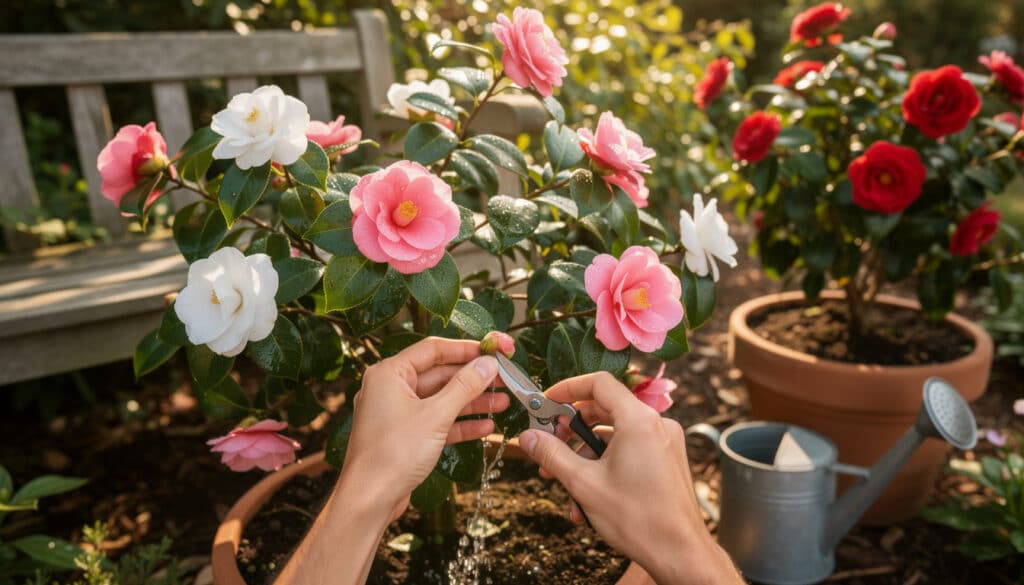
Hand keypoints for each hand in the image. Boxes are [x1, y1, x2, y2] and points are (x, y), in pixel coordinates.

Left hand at [342, 336, 508, 517]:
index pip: (433, 350)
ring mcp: (398, 414)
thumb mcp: (435, 415)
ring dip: (472, 401)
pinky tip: (486, 427)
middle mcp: (391, 389)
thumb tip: (488, 364)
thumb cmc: (392, 454)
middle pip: (439, 375)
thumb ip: (464, 386)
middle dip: (474, 378)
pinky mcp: (406, 436)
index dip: (466, 349)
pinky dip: (460, 423)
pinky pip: (437, 422)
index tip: (494, 350)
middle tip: (505, 378)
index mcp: (389, 374)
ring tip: (504, 402)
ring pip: (441, 400)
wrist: (369, 501)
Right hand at [516, 372, 741, 584]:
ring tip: (564, 484)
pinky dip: (605, 465)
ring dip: (585, 456)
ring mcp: (664, 442)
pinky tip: (587, 496)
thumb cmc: (639, 519)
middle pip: (604, 409)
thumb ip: (552, 455)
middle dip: (571, 430)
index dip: (568, 388)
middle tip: (548, 447)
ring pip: (614, 435)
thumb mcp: (584, 484)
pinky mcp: (666, 459)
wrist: (680, 554)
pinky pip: (629, 450)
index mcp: (639, 420)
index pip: (598, 383)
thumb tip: (528, 438)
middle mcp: (656, 424)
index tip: (547, 402)